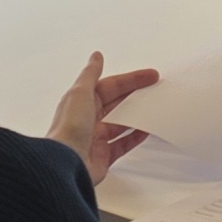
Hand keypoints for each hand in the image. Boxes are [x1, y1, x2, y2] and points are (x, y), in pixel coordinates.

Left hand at [47, 50, 159, 187]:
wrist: (67, 164)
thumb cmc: (69, 129)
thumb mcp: (80, 93)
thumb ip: (90, 74)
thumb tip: (96, 57)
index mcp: (81, 102)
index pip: (111, 86)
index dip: (131, 79)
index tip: (150, 76)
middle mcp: (87, 119)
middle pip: (116, 103)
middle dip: (135, 95)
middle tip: (154, 89)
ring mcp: (96, 138)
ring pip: (120, 124)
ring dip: (136, 116)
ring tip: (152, 108)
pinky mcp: (103, 156)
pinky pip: (122, 144)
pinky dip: (134, 138)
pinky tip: (145, 131)